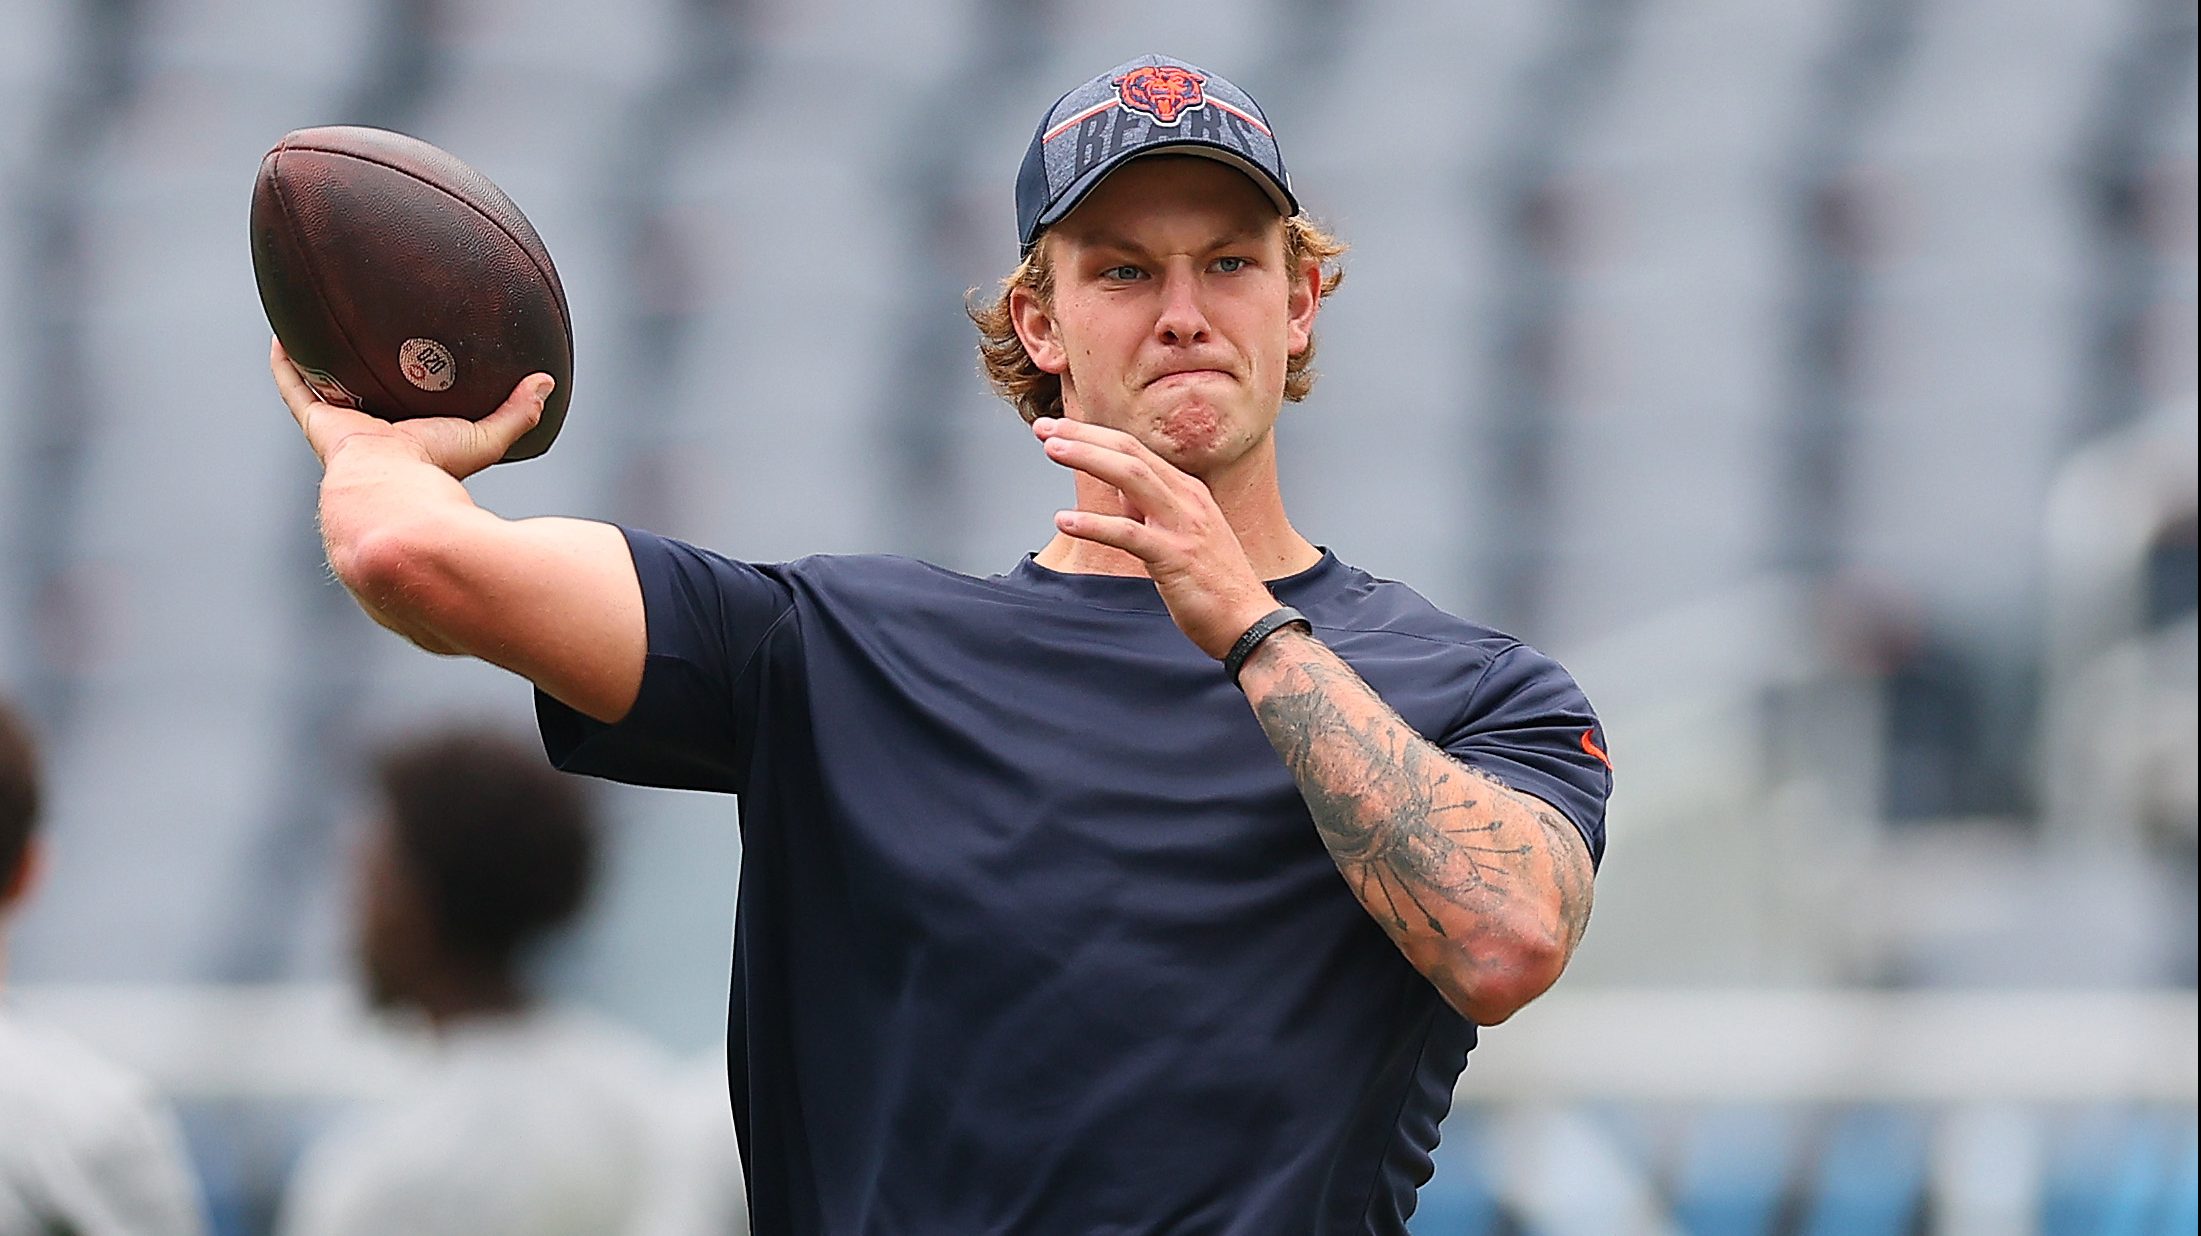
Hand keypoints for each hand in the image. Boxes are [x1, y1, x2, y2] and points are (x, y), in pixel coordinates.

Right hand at [271, 338, 548, 479]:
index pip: (402, 416)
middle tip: (361, 338)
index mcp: (404, 444)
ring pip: (324, 388)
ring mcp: (340, 428)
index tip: (404, 368)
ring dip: (320, 362)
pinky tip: (284, 330)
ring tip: (317, 325)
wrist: (392, 496)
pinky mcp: (317, 422)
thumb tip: (547, 383)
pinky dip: (287, 361)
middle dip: (360, 373)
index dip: (401, 395)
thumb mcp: (483, 438)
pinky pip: (294, 386)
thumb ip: (516, 414)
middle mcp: (368, 437)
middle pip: (362, 398)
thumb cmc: (437, 474)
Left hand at [1035, 417, 1278, 659]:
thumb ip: (1150, 509)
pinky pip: (1129, 534)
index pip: (1135, 450)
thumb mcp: (1181, 534)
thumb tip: (1119, 488)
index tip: (1057, 430)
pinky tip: (1065, 521)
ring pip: (1131, 478)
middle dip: (1084, 437)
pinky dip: (1095, 524)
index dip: (1094, 436)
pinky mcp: (1175, 557)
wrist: (1250, 622)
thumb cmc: (1214, 583)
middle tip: (1044, 428)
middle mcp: (1187, 499)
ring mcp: (1183, 526)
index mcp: (1187, 491)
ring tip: (1051, 451)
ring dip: (1088, 459)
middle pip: (1130, 453)